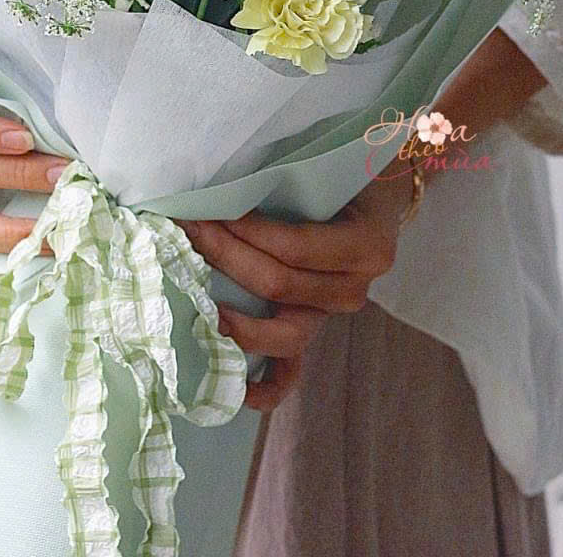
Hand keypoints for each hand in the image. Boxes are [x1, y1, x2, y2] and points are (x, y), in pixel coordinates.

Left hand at [179, 175, 410, 409]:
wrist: (372, 201)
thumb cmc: (343, 178)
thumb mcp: (327, 172)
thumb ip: (285, 181)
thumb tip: (222, 185)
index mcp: (365, 246)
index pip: (295, 247)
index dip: (248, 232)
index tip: (209, 210)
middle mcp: (354, 288)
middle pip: (279, 284)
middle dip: (227, 256)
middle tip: (190, 230)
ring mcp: (333, 315)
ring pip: (284, 333)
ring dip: (235, 314)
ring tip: (196, 294)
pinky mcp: (312, 329)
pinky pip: (292, 372)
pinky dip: (265, 387)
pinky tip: (236, 391)